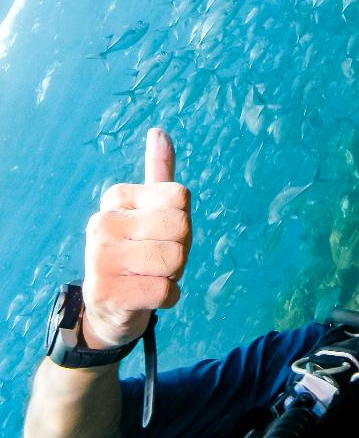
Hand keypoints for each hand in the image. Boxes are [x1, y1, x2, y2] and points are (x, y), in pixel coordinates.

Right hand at [81, 128, 191, 348]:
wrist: (111, 307)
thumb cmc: (141, 252)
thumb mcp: (152, 210)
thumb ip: (158, 172)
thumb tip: (159, 131)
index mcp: (116, 196)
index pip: (180, 196)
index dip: (182, 220)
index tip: (159, 233)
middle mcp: (101, 221)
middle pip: (181, 227)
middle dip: (181, 249)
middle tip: (157, 259)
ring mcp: (98, 257)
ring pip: (174, 259)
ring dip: (172, 275)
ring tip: (148, 276)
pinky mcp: (104, 292)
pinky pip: (166, 291)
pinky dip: (166, 298)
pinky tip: (144, 296)